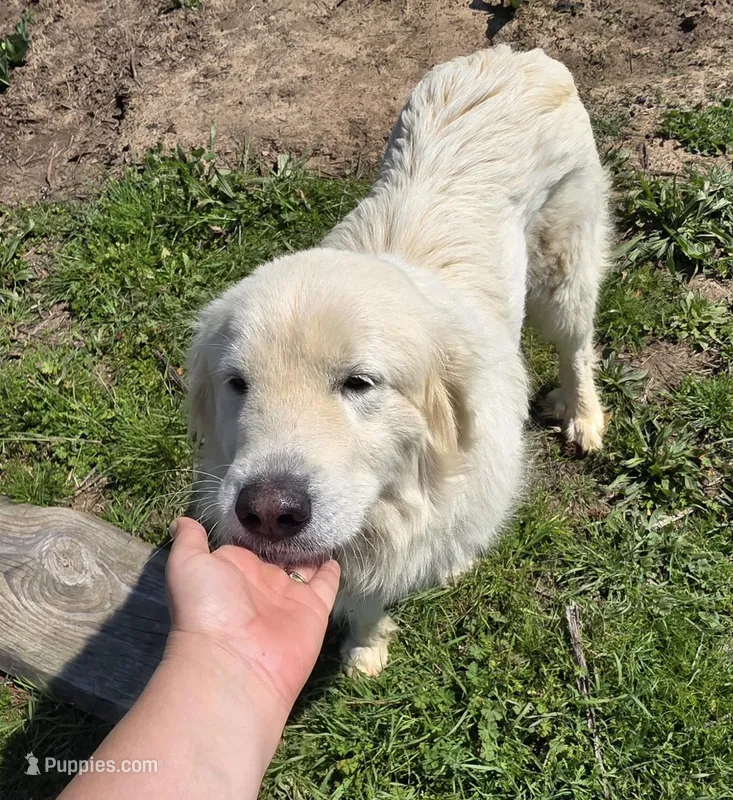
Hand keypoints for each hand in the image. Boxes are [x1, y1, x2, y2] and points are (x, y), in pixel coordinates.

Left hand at [165, 517, 339, 711]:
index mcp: (234, 569)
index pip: (250, 543)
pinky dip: (332, 570)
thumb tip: (182, 520)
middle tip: (300, 509)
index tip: (270, 500)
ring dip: (312, 548)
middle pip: (279, 553)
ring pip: (305, 565)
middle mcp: (262, 583)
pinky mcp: (314, 609)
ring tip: (322, 522)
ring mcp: (289, 596)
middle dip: (288, 535)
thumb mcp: (188, 564)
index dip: (259, 526)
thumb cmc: (207, 607)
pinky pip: (327, 585)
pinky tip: (336, 551)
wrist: (234, 661)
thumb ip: (190, 540)